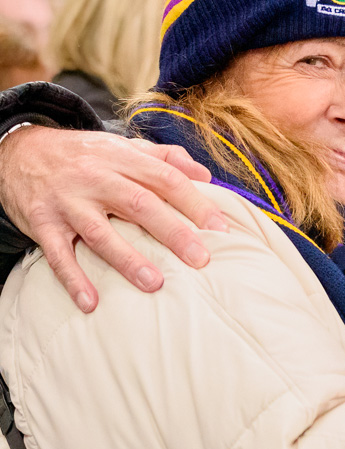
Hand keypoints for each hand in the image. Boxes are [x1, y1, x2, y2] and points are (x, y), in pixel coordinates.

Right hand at [0, 126, 227, 311]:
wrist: (19, 150)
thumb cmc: (84, 154)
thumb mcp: (123, 146)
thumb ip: (165, 158)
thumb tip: (206, 176)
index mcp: (122, 159)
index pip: (166, 179)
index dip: (196, 203)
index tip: (221, 228)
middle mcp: (97, 178)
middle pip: (140, 204)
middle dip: (173, 232)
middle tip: (200, 259)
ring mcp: (68, 202)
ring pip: (101, 232)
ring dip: (127, 259)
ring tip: (154, 283)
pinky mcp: (43, 223)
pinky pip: (58, 254)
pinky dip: (73, 279)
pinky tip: (91, 302)